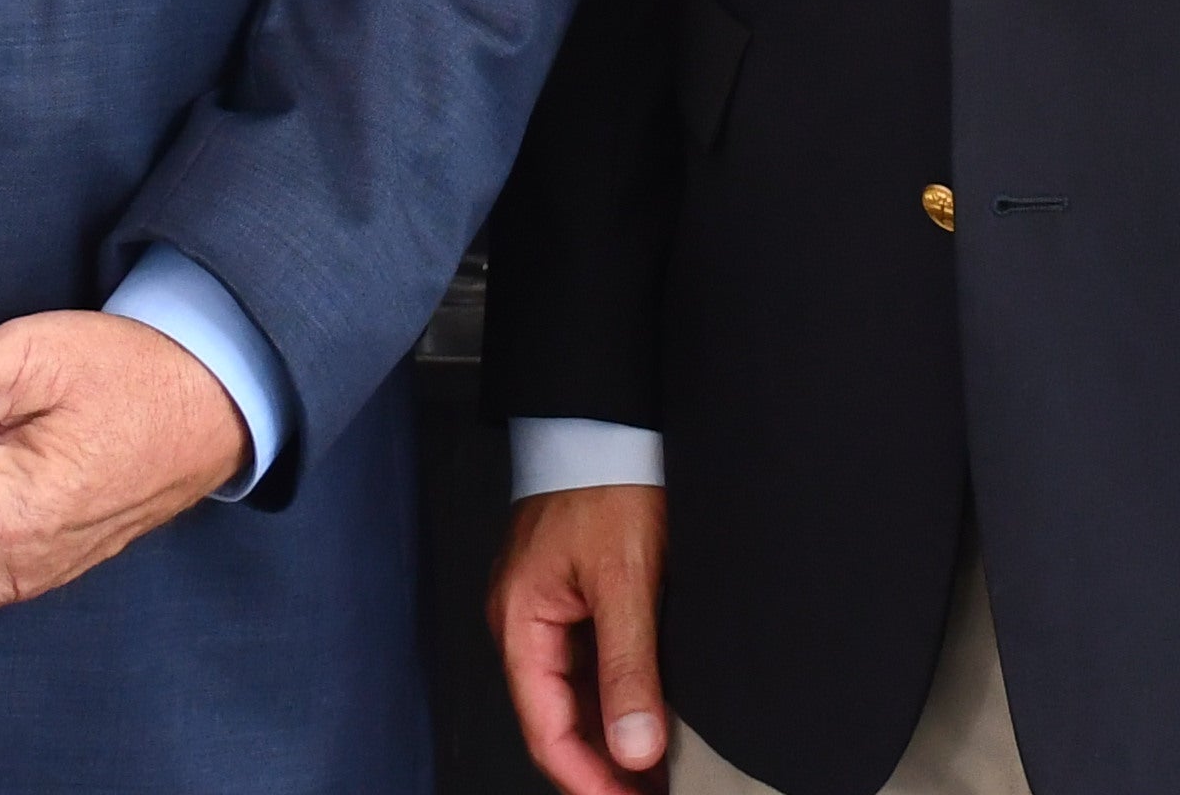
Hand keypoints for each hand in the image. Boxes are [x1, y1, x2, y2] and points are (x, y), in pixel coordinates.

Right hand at [492, 483, 667, 790]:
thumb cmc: (607, 482)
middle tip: (654, 792)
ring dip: (613, 735)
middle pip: (557, 719)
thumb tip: (635, 748)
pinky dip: (617, 698)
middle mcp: (525, 624)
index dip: (587, 778)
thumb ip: (629, 667)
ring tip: (659, 767)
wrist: (611, 422)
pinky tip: (652, 716)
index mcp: (520, 623)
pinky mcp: (575, 598)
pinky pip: (589, 665)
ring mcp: (549, 612)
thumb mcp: (625, 579)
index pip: (545, 728)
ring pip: (575, 696)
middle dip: (603, 765)